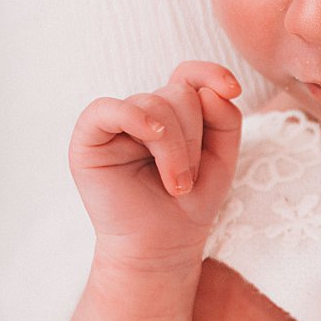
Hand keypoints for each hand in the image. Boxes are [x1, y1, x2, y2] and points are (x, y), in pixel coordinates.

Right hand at [68, 61, 242, 267]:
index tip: (232, 90)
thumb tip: (206, 91)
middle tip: (190, 180)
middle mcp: (143, 112)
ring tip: (177, 185)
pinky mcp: (88, 139)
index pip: (189, 74)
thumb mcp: (222, 159)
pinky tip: (152, 137)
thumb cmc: (190, 204)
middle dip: (194, 137)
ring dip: (175, 148)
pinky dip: (135, 118)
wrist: (162, 247)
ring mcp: (114, 124)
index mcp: (173, 113)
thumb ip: (225, 120)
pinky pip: (108, 109)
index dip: (211, 73)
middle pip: (178, 92)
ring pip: (153, 103)